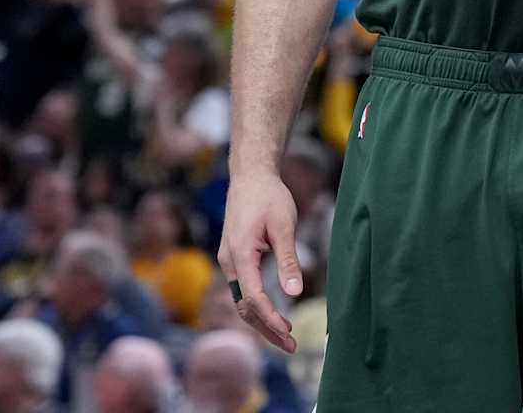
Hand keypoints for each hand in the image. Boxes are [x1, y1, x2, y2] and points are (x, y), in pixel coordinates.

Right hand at [217, 169, 303, 352]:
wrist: (250, 176)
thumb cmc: (268, 196)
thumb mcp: (284, 224)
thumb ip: (288, 259)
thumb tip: (294, 293)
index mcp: (240, 254)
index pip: (253, 298)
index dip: (271, 319)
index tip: (289, 334)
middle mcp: (229, 262)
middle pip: (244, 307)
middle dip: (266, 329)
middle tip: (291, 347)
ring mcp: (229, 261)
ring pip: (242, 301)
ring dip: (262, 321)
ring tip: (285, 337)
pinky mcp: (234, 259)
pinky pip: (244, 290)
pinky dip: (257, 307)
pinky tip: (274, 316)